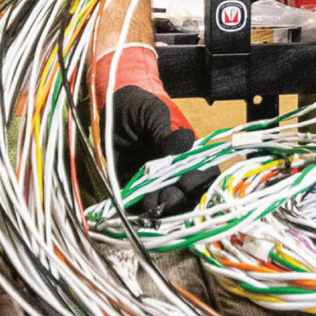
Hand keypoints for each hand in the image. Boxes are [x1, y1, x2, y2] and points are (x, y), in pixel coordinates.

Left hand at [92, 45, 217, 216]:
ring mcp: (156, 180)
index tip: (183, 181)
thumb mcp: (152, 111)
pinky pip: (142, 204)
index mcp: (187, 152)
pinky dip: (140, 211)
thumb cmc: (138, 104)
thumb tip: (184, 144)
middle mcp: (176, 170)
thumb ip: (163, 130)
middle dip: (177, 201)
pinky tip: (134, 209)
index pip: (204, 174)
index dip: (196, 182)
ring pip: (168, 204)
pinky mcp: (135, 185)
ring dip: (161, 210)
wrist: (112, 105)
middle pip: (188, 196)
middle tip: (161, 200)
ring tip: (148, 207)